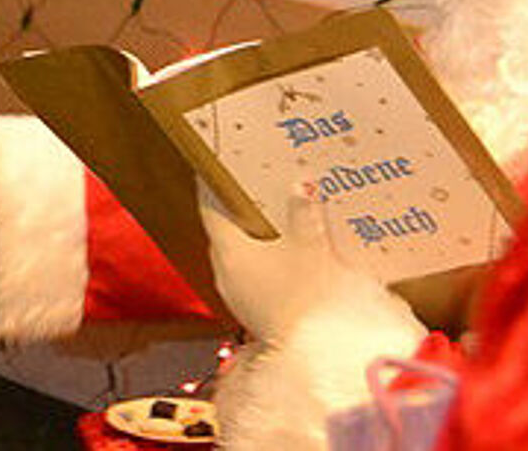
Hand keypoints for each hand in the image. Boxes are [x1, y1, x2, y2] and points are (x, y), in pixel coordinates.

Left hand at [198, 183, 362, 341]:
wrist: (316, 353)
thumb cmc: (308, 295)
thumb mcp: (310, 246)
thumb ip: (303, 213)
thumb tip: (300, 188)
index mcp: (229, 252)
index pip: (211, 212)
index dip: (212, 190)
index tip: (213, 174)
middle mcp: (224, 275)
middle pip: (223, 236)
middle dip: (237, 217)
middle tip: (254, 196)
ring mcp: (235, 298)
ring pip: (236, 261)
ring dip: (251, 244)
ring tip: (276, 227)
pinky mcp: (250, 314)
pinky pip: (248, 281)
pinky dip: (261, 267)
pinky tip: (284, 263)